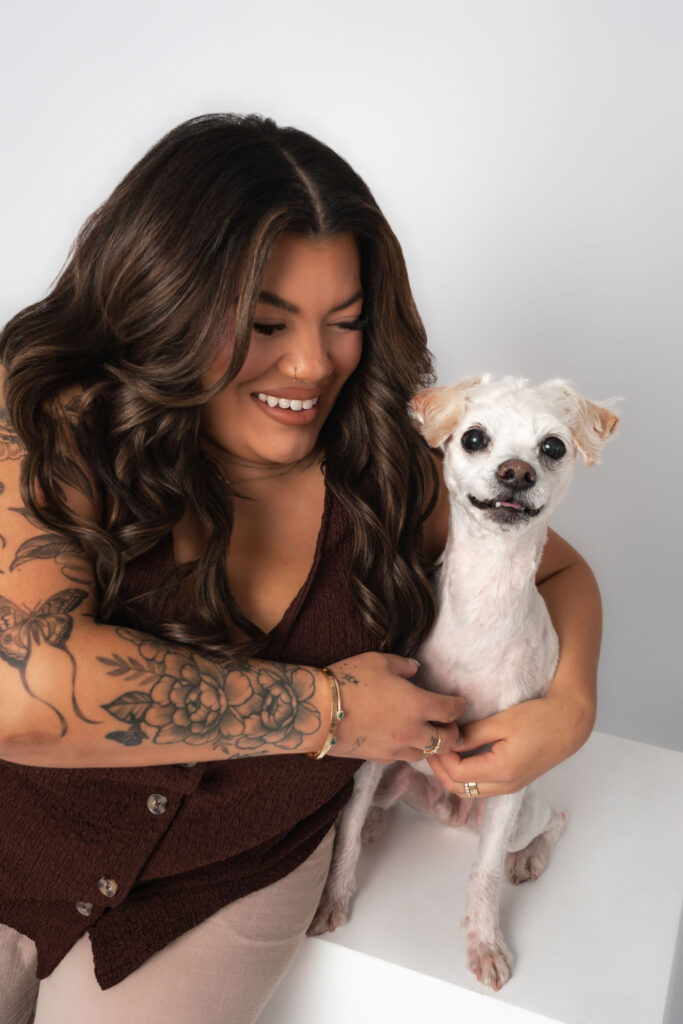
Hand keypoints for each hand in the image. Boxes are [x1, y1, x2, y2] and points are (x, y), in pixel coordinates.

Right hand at [325, 652, 465, 762]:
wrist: (318, 712)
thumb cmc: (350, 681)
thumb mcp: (378, 661)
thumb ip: (403, 666)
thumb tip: (415, 670)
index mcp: (417, 705)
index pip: (451, 711)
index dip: (459, 706)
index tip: (460, 703)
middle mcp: (412, 731)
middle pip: (446, 742)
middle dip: (452, 733)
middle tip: (448, 724)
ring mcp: (395, 749)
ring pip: (425, 754)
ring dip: (430, 745)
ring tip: (425, 734)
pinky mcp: (378, 758)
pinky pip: (401, 758)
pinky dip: (406, 750)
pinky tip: (399, 739)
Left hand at [426, 693, 592, 797]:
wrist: (569, 724)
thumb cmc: (539, 718)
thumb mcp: (502, 722)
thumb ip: (474, 735)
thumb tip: (449, 742)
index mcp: (502, 771)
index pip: (458, 774)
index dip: (441, 757)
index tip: (434, 737)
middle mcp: (505, 786)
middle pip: (460, 789)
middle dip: (440, 770)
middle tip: (429, 747)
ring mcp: (510, 786)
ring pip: (469, 791)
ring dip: (451, 774)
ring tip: (440, 750)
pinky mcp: (513, 781)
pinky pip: (481, 786)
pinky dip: (465, 775)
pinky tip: (459, 755)